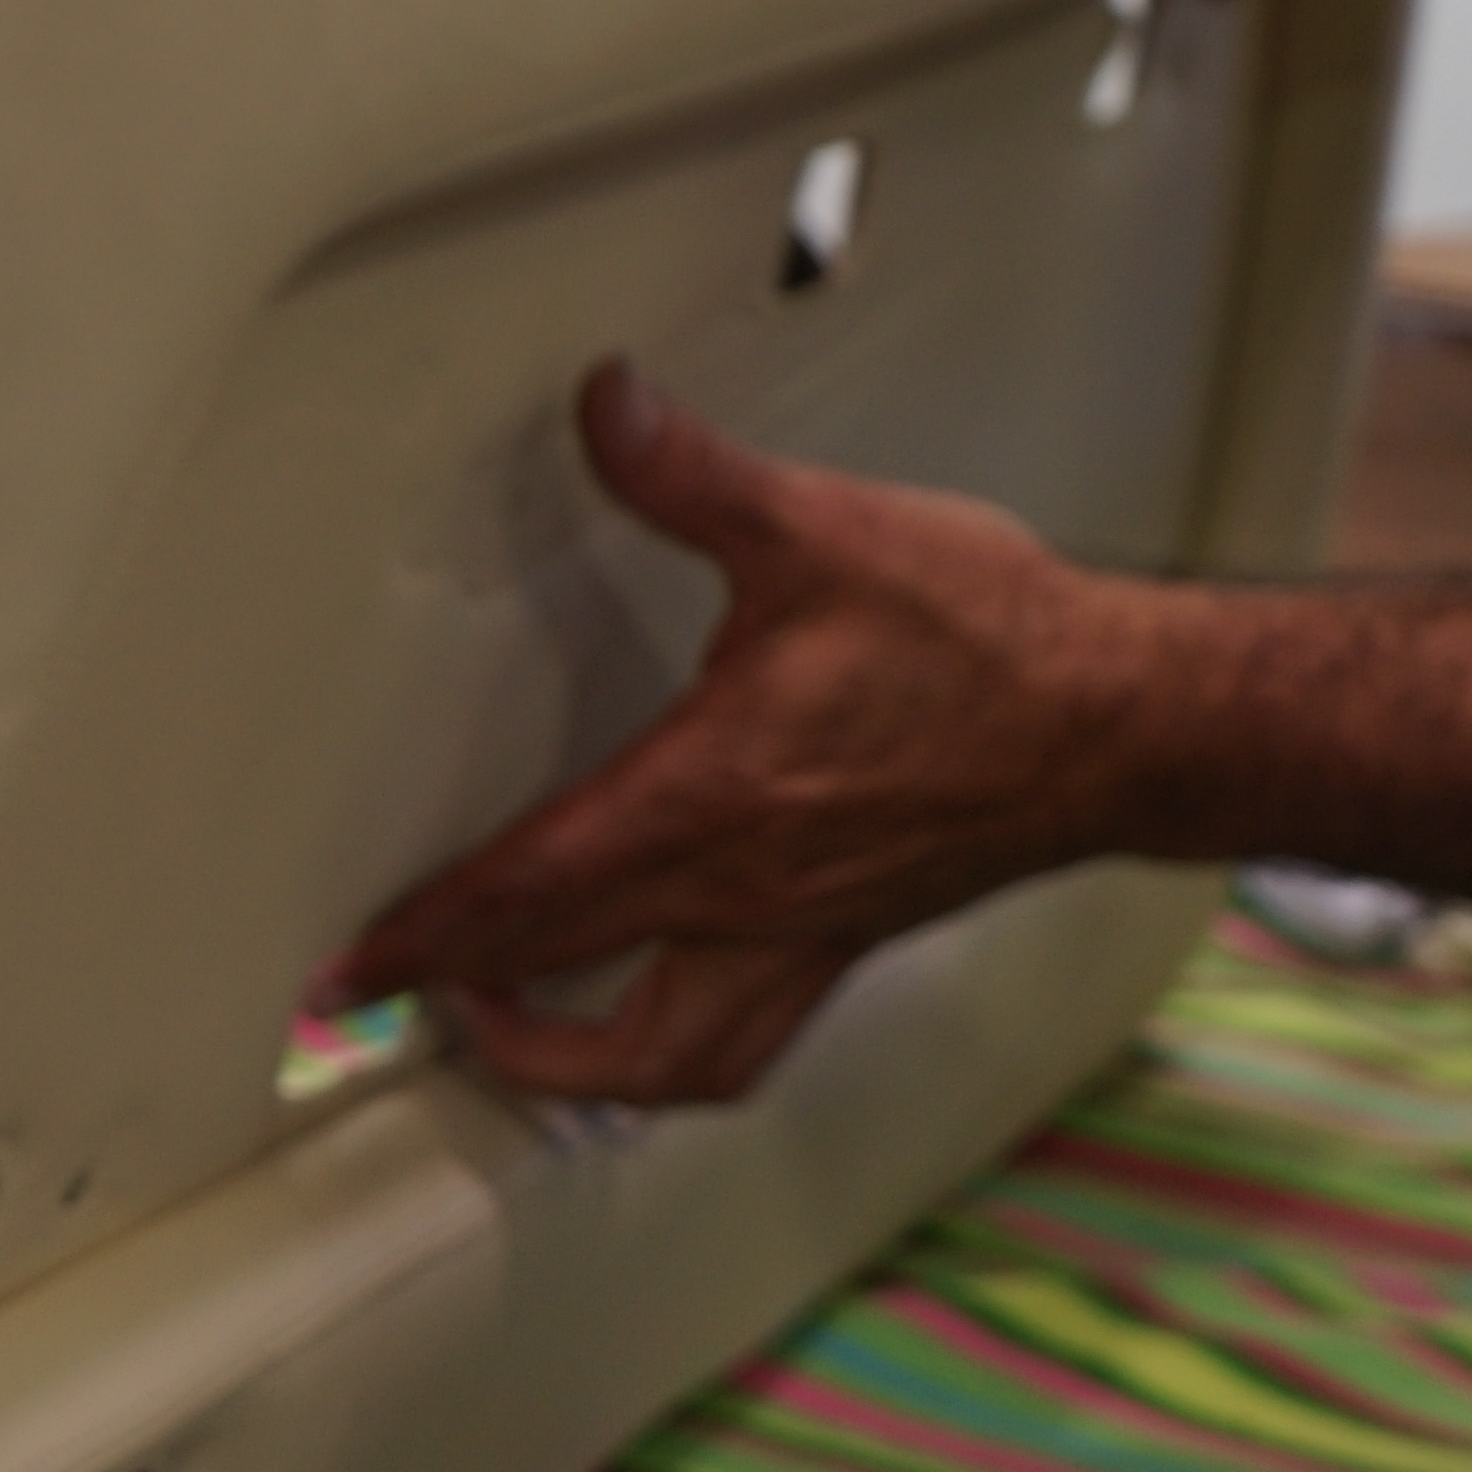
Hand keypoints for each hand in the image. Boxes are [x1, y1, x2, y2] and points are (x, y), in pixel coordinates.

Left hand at [316, 362, 1159, 1105]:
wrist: (1122, 725)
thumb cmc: (990, 645)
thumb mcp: (820, 533)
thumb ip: (691, 474)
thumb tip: (607, 406)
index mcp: (710, 801)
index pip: (527, 892)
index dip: (423, 936)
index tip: (350, 974)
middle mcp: (743, 895)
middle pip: (563, 983)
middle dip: (456, 1002)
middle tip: (380, 1000)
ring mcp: (796, 936)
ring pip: (661, 1059)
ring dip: (568, 1065)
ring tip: (502, 1036)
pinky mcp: (846, 943)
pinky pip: (740, 1043)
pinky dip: (673, 1057)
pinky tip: (650, 1026)